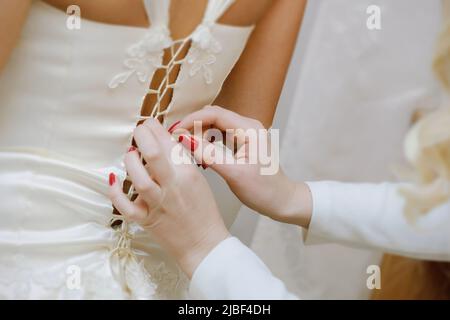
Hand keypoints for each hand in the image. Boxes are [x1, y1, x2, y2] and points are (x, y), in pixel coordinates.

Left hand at [108, 118, 228, 277]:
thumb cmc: (203, 211)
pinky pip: (126, 206)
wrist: (204, 244)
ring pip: (139, 179)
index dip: (156, 128)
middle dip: (142, 136)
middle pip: (154, 155)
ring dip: (131, 162)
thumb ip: (181, 162)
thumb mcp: (198, 180)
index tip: (149, 123)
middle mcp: (173, 187)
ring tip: (131, 154)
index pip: (170, 143)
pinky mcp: (147, 220)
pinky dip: (116, 192)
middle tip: (139, 131)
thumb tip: (161, 142)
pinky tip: (114, 179)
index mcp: (189, 175)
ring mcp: (159, 205)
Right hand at [174, 105, 312, 227]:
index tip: (174, 132)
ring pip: (215, 126)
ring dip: (199, 135)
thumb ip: (209, 154)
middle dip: (193, 127)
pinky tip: (201, 156)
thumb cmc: (264, 190)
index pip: (214, 114)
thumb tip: (184, 139)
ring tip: (186, 150)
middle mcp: (248, 126)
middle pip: (213, 117)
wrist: (282, 201)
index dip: (191, 120)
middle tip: (176, 143)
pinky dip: (207, 143)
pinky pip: (219, 136)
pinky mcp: (243, 143)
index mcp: (249, 129)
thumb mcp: (234, 173)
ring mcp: (246, 134)